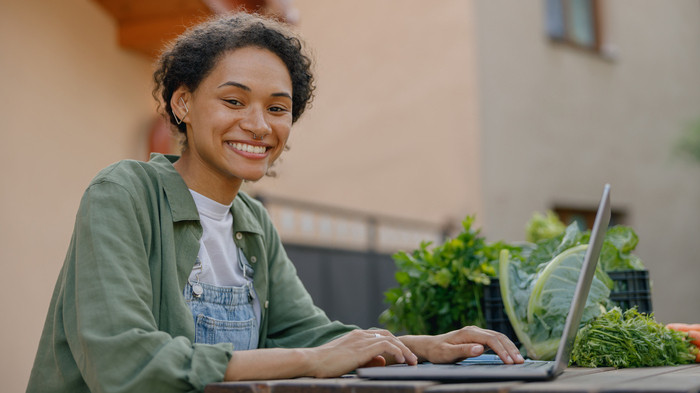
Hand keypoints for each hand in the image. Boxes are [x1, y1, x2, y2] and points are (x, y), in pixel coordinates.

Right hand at [306, 329, 417, 377]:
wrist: (313, 361)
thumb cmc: (327, 364)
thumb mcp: (350, 361)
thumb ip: (367, 359)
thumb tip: (383, 361)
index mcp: (356, 336)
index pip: (380, 335)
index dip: (394, 344)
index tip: (403, 355)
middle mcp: (360, 335)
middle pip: (388, 335)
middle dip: (402, 346)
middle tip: (412, 359)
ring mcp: (361, 339)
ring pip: (390, 339)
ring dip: (404, 350)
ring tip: (412, 362)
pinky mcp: (362, 348)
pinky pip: (387, 345)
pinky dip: (398, 351)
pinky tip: (402, 360)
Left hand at [400, 326, 523, 364]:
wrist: (431, 346)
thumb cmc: (438, 351)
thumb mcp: (447, 353)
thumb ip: (463, 350)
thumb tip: (480, 348)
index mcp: (468, 332)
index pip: (490, 339)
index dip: (501, 350)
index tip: (509, 361)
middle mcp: (474, 330)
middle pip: (498, 337)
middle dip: (510, 349)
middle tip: (520, 362)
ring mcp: (477, 333)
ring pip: (498, 337)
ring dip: (510, 347)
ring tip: (519, 360)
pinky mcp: (478, 338)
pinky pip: (495, 341)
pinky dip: (505, 347)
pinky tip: (511, 355)